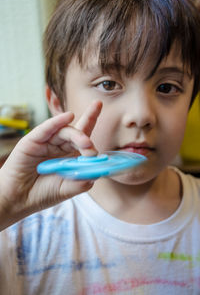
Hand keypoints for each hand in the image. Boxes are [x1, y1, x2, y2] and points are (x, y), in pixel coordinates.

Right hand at [0, 100, 101, 229]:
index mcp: (70, 155)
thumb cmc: (43, 194)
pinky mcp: (33, 140)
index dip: (92, 121)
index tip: (100, 109)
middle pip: (77, 131)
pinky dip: (57, 122)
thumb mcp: (68, 189)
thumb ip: (84, 179)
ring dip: (77, 135)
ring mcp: (47, 142)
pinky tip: (68, 117)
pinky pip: (47, 129)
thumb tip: (99, 169)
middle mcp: (60, 146)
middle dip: (88, 132)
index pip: (85, 136)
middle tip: (92, 148)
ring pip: (65, 131)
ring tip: (85, 144)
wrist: (19, 200)